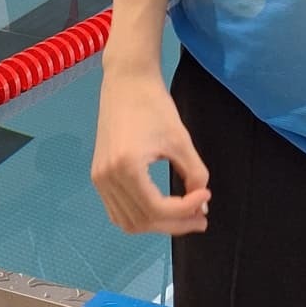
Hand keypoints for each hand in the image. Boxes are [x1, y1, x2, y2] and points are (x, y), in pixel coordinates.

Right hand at [91, 68, 210, 235]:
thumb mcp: (180, 139)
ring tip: (185, 217)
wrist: (127, 81)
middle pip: (142, 221)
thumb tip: (201, 205)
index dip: (185, 210)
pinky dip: (141, 216)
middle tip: (201, 219)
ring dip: (158, 225)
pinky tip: (163, 209)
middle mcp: (107, 178)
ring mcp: (99, 179)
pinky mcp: (98, 175)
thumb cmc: (155, 105)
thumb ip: (194, 174)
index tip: (206, 198)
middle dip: (174, 224)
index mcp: (126, 167)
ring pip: (128, 221)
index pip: (157, 208)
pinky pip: (118, 210)